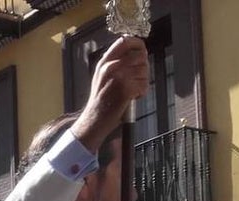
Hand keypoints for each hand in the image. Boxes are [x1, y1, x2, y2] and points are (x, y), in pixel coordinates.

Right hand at [72, 36, 149, 150]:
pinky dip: (141, 93)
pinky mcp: (126, 89)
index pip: (125, 41)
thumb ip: (114, 62)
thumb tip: (134, 51)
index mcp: (104, 62)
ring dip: (142, 82)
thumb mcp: (101, 76)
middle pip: (140, 56)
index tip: (141, 50)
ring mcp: (118, 77)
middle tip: (136, 79)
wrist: (94, 120)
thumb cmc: (100, 101)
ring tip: (131, 91)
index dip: (137, 43)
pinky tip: (131, 98)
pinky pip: (144, 84)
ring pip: (144, 70)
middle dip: (143, 67)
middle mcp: (110, 67)